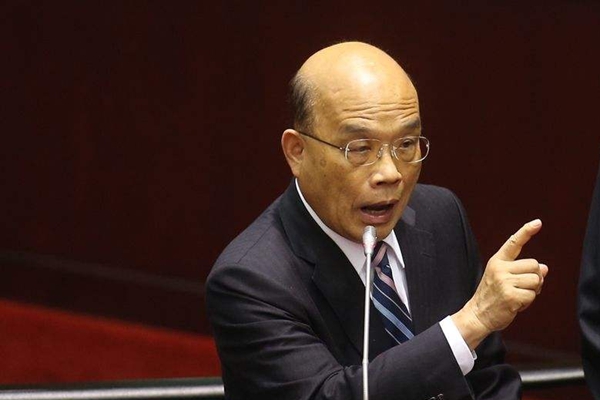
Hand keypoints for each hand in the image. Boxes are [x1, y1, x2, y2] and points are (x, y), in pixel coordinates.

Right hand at [452, 219, 548, 348]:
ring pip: (536, 280)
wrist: (477, 315)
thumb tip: (545, 268)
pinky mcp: (510, 296)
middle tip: (523, 287)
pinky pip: (532, 295)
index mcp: (497, 261)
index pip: (513, 243)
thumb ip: (522, 271)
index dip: (526, 232)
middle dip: (535, 277)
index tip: (537, 222)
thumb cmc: (492, 297)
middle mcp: (500, 268)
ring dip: (532, 291)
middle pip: (534, 265)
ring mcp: (504, 282)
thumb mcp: (503, 278)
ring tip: (518, 296)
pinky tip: (516, 304)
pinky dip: (528, 302)